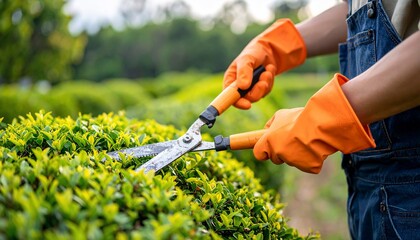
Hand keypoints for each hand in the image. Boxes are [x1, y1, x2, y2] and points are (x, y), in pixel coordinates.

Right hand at [223, 19, 306, 108]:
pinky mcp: (259, 89)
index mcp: (230, 81)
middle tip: (263, 82)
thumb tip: (243, 86)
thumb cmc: (253, 53)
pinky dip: (270, 81)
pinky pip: (266, 91)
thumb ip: (244, 71)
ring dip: (265, 83)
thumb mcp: (247, 59)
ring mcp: (249, 89)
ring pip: (258, 96)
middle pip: (246, 99)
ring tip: (267, 70)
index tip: (247, 105)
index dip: (237, 103)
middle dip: (257, 91)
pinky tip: (269, 70)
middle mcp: (238, 87)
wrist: (267, 50)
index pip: (230, 97)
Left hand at [253, 74, 375, 173]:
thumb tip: (266, 130)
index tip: (266, 149)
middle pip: (276, 158)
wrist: (322, 123)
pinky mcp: (307, 167)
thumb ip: (271, 124)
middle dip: (282, 151)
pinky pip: (307, 165)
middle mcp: (278, 154)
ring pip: (292, 160)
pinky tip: (315, 147)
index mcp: (268, 142)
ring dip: (297, 153)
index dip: (263, 151)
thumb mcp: (281, 115)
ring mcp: (292, 162)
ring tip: (307, 139)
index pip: (258, 153)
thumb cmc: (300, 117)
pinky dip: (311, 158)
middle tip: (293, 138)